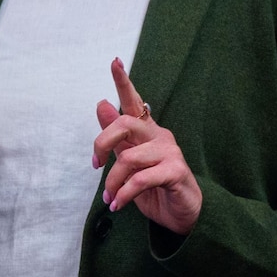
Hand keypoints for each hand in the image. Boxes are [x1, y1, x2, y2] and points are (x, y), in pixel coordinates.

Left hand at [93, 58, 202, 235]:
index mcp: (147, 132)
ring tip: (110, 198)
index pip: (134, 101)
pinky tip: (119, 204)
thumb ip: (116, 136)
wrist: (181, 214)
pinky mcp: (175, 172)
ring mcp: (170, 153)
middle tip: (95, 164)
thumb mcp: (129, 162)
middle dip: (103, 142)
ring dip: (113, 182)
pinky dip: (124, 194)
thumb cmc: (154, 187)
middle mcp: (160, 136)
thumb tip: (102, 103)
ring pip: (129, 158)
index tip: (114, 61)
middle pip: (126, 123)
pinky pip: (140, 179)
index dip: (123, 81)